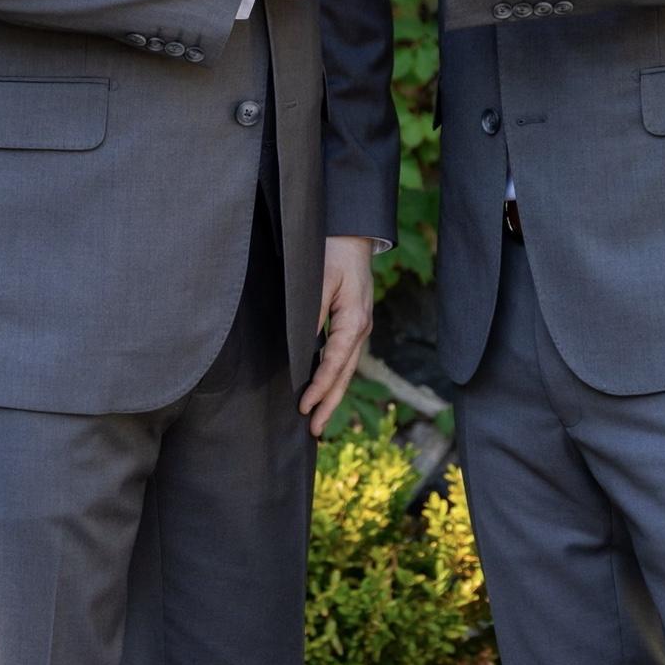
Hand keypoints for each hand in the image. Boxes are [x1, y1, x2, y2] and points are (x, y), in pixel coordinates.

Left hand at [300, 235, 373, 436]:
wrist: (353, 234)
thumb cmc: (334, 252)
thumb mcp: (319, 280)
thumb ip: (312, 313)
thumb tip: (302, 345)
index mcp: (354, 320)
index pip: (335, 363)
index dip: (319, 387)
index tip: (304, 407)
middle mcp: (361, 328)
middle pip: (345, 374)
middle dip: (329, 403)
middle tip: (314, 430)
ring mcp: (360, 326)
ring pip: (347, 369)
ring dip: (333, 394)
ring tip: (319, 419)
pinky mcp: (354, 323)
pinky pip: (345, 357)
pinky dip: (335, 376)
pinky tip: (325, 387)